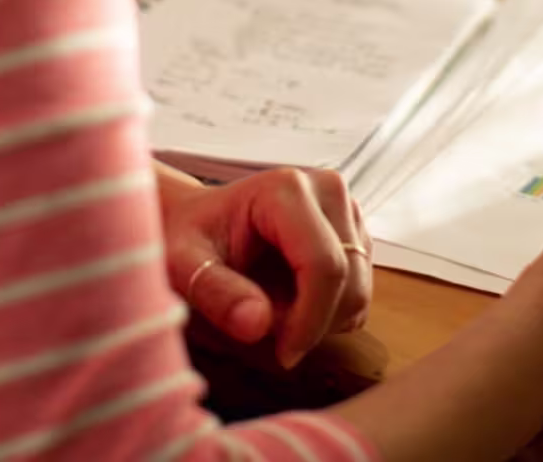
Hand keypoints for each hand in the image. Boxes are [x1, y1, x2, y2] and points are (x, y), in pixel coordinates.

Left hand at [156, 163, 371, 367]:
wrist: (199, 221)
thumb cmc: (189, 238)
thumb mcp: (183, 264)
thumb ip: (217, 293)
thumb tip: (258, 324)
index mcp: (287, 189)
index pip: (324, 265)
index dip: (310, 320)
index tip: (283, 354)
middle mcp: (327, 190)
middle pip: (350, 280)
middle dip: (314, 321)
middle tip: (268, 331)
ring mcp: (346, 209)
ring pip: (359, 289)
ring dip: (323, 318)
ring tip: (273, 309)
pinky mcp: (354, 231)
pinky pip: (359, 290)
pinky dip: (331, 311)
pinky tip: (292, 301)